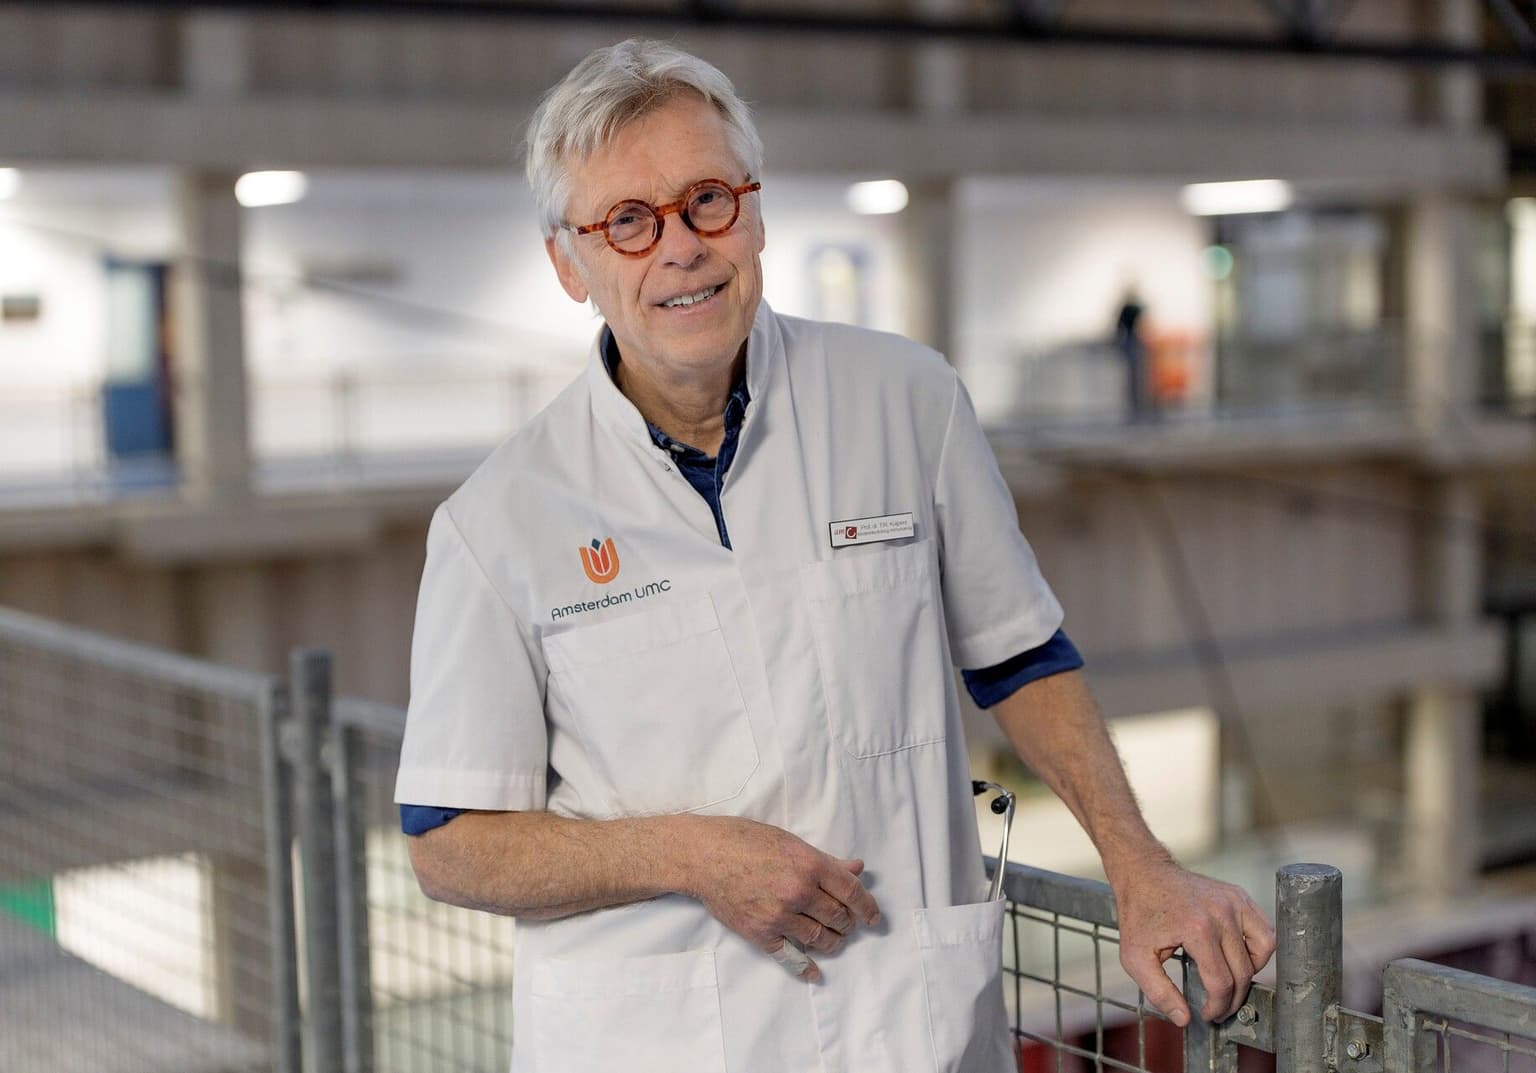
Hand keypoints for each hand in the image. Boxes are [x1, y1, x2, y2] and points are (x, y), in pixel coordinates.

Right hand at [682, 816, 881, 982]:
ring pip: (820, 938)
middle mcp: (798, 892)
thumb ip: (825, 861)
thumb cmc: (744, 840)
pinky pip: (791, 956)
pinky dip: (806, 967)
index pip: (851, 891)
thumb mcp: (789, 842)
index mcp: (809, 864)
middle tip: (848, 924)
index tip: (873, 916)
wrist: (703, 856)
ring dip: (833, 942)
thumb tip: (856, 868)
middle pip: (838, 917)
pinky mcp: (761, 933)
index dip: (867, 906)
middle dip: (848, 923)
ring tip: (834, 939)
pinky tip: (815, 972)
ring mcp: (779, 915)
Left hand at [1112, 857, 1275, 1025]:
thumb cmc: (1138, 914)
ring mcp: (1234, 901)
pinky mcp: (1239, 895)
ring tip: (1229, 980)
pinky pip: (1264, 930)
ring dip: (1251, 973)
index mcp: (1197, 929)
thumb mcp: (1135, 957)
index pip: (1221, 983)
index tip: (1207, 1015)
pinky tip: (1237, 958)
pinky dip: (1258, 950)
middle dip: (1233, 999)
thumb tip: (1184, 1019)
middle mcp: (1221, 914)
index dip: (1217, 1007)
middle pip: (1243, 972)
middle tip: (1219, 1008)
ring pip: (1264, 951)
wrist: (1143, 872)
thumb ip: (1158, 991)